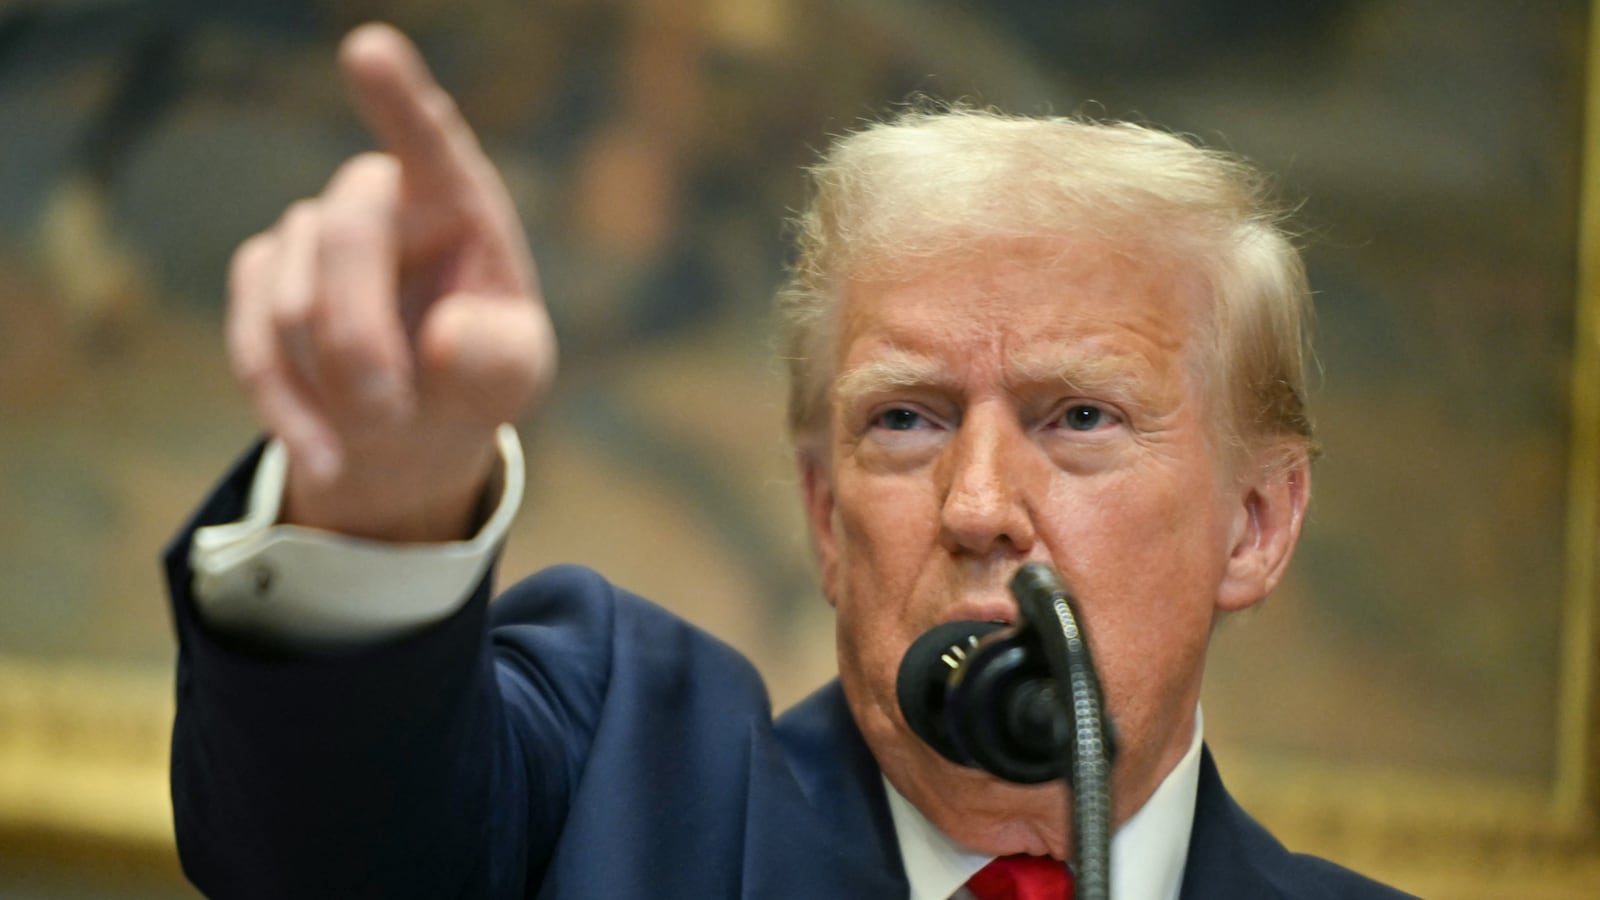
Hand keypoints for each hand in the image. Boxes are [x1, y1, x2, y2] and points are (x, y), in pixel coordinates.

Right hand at [226, 23, 554, 541]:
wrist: (416, 422)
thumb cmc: (479, 372)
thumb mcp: (514, 372)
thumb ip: (499, 357)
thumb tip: (444, 338)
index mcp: (455, 198)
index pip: (429, 139)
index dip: (399, 97)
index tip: (368, 50)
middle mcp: (376, 199)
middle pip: (345, 237)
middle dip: (360, 336)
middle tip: (391, 412)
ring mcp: (307, 235)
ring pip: (291, 305)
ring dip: (336, 386)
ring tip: (386, 430)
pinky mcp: (257, 282)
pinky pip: (255, 350)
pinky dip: (292, 413)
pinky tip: (329, 457)